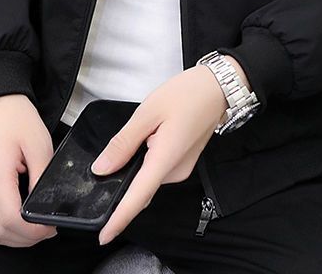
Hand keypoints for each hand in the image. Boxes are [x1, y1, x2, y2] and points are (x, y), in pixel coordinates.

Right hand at [0, 94, 58, 246]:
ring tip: (36, 227)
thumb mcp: (40, 145)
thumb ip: (42, 178)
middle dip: (25, 238)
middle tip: (46, 230)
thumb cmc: (18, 119)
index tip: (50, 227)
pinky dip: (2, 225)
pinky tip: (20, 219)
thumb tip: (46, 207)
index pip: (9, 217)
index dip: (32, 230)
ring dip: (13, 236)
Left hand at [90, 56, 249, 244]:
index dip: (119, 218)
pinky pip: (158, 168)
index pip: (137, 197)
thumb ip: (123, 142)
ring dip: (137, 165)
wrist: (219, 86)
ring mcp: (181, 168)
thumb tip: (102, 168)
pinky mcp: (183, 162)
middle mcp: (175, 171)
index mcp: (166, 159)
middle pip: (140, 187)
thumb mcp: (148, 112)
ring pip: (148, 176)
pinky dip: (147, 160)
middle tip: (124, 143)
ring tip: (145, 128)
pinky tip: (150, 136)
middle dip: (124, 177)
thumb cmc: (187, 93)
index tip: (103, 236)